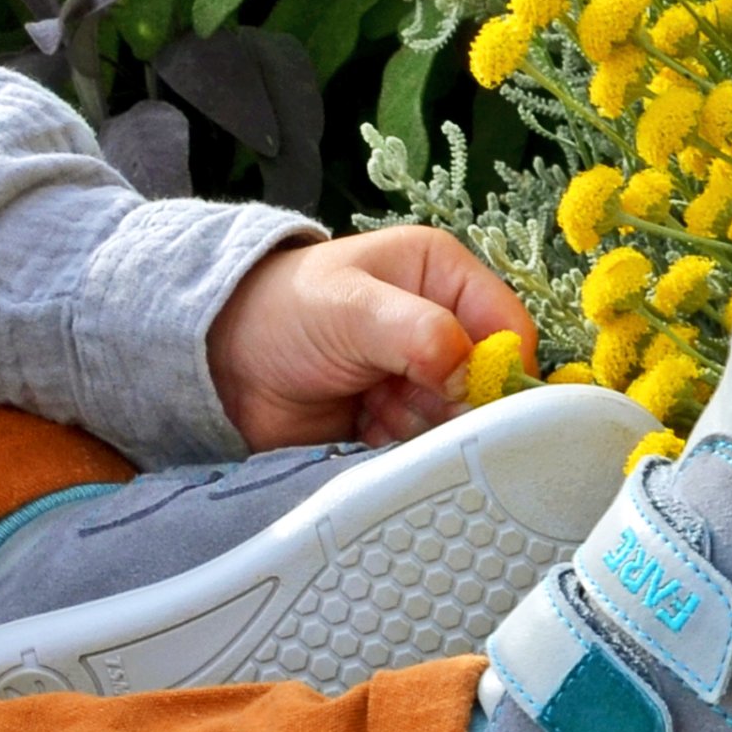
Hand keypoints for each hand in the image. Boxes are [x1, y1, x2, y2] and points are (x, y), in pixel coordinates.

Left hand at [206, 225, 536, 449]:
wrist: (223, 362)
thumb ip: (418, 334)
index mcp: (444, 278)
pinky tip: (362, 433)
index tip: (471, 398)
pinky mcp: (397, 424)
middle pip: (487, 387)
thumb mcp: (353, 306)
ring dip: (418, 430)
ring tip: (370, 410)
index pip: (509, 327)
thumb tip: (473, 373)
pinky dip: (399, 452)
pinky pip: (423, 451)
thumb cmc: (283, 312)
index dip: (502, 367)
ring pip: (456, 425)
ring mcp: (420, 382)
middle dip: (450, 406)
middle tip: (399, 402)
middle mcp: (442, 329)